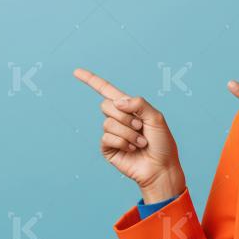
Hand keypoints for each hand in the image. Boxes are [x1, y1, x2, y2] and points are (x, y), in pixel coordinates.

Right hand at [74, 67, 185, 203]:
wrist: (161, 167)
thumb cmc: (162, 143)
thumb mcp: (156, 117)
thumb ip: (139, 103)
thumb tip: (116, 101)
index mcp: (129, 108)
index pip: (106, 90)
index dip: (91, 80)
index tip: (76, 71)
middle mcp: (118, 119)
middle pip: (106, 104)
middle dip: (125, 116)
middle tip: (140, 127)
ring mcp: (112, 134)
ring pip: (108, 123)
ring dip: (128, 133)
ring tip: (140, 142)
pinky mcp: (108, 148)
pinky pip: (106, 137)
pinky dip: (122, 142)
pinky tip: (132, 149)